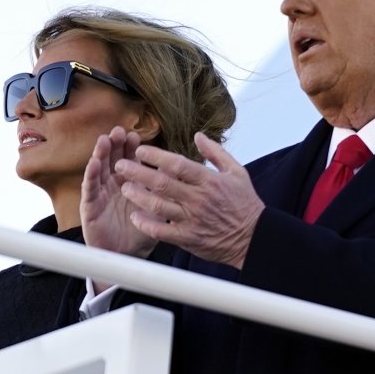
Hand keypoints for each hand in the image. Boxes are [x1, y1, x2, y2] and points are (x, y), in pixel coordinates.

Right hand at [81, 126, 158, 262]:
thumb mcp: (157, 207)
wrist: (128, 256)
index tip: (136, 136)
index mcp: (129, 182)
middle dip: (115, 145)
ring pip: (99, 169)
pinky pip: (89, 189)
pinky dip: (91, 175)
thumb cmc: (141, 231)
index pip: (130, 160)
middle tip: (119, 132)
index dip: (131, 148)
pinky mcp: (90, 206)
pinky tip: (93, 164)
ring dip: (100, 154)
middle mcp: (113, 184)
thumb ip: (164, 188)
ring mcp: (100, 194)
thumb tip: (178, 168)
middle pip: (113, 159)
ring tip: (104, 140)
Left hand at [116, 132, 263, 269]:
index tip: (140, 151)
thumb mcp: (236, 171)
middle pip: (161, 183)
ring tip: (124, 188)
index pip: (177, 164)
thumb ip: (216, 152)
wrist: (254, 238)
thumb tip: (198, 135)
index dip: (155, 156)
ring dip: (138, 196)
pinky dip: (146, 224)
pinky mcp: (188, 238)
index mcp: (209, 180)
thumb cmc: (245, 204)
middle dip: (137, 173)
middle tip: (121, 166)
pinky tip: (135, 216)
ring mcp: (192, 219)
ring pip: (158, 206)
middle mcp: (198, 199)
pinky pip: (161, 231)